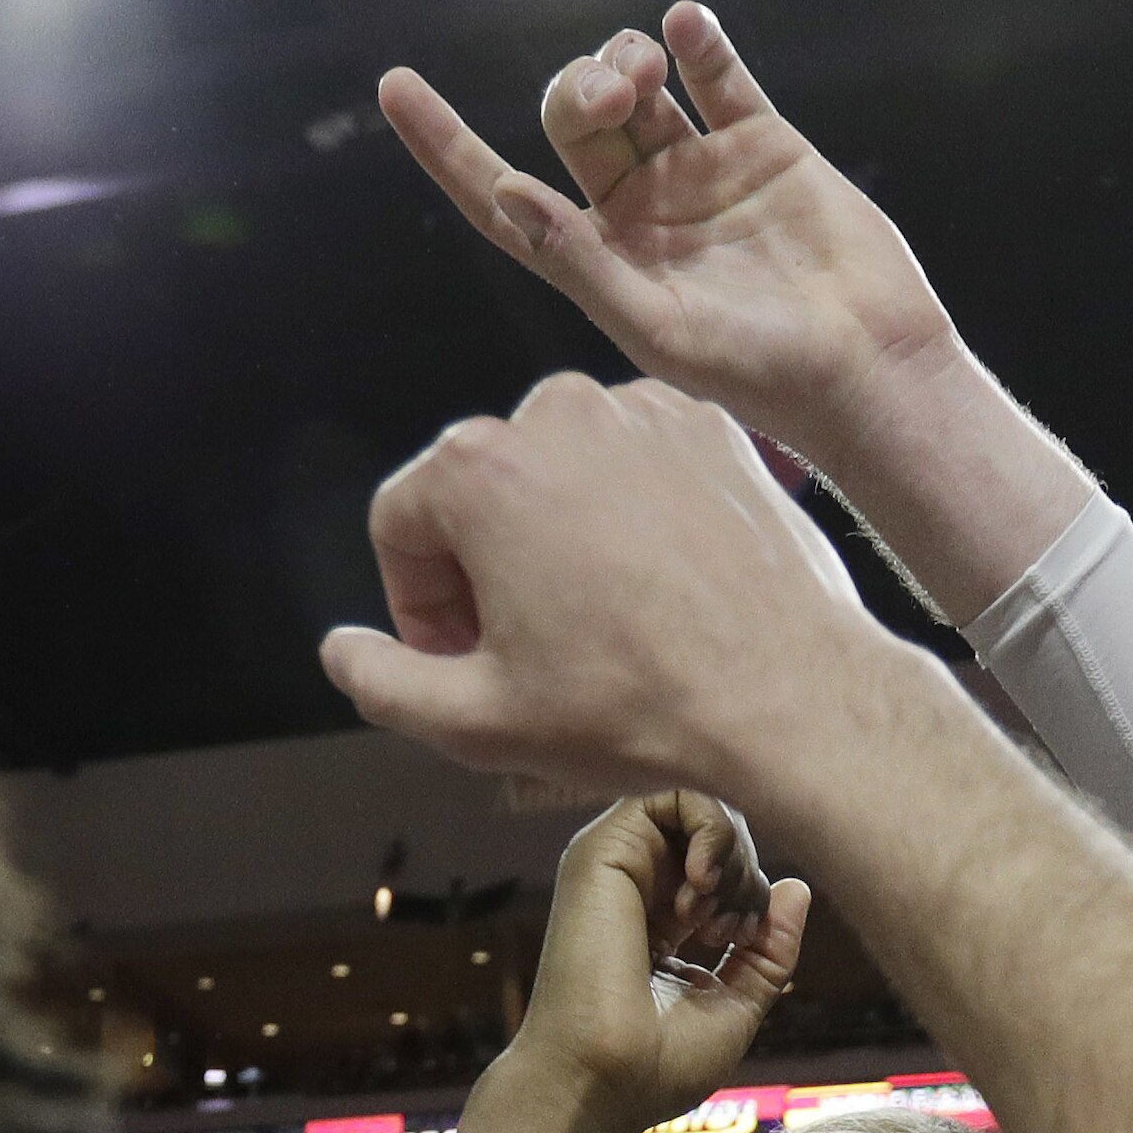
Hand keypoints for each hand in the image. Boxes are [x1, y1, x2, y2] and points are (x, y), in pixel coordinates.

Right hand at [320, 374, 885, 800]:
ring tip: (601, 625)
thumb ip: (381, 683)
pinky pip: (634, 463)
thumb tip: (342, 650)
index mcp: (476, 469)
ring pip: (560, 474)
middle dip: (485, 572)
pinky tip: (659, 589)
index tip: (459, 663)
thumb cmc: (633, 708)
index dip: (415, 606)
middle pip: (479, 491)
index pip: (400, 523)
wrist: (789, 694)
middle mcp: (553, 411)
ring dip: (557, 540)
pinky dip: (630, 514)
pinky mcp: (706, 424)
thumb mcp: (477, 723)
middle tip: (530, 656)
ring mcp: (637, 409)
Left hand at [380, 10, 955, 472]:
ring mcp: (701, 171)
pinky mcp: (764, 144)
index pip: (502, 195)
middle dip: (581, 86)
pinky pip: (718, 74)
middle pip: (574, 118)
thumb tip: (511, 196)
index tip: (397, 86)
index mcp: (599, 259)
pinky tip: (687, 27)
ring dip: (628, 58)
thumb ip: (581, 262)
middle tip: (620, 90)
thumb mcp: (657, 329)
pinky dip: (698, 41)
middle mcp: (641, 209)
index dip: (447, 145)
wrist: (866, 365)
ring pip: (638, 85)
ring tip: (648, 68)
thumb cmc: (762, 375)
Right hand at [509, 789, 815, 1118]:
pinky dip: (710, 829)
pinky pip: (676, 794)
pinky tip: (703, 883)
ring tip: (713, 914)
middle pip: (718, 836)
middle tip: (732, 932)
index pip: (727, 872)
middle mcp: (638, 888)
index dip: (753, 896)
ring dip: (730, 853)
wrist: (600, 1080)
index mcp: (661, 923)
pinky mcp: (604, 848)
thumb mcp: (738, 1003)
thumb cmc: (656, 1064)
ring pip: (701, 808)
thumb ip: (770, 949)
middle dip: (746, 875)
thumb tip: (796, 886)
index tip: (745, 943)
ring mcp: (619, 865)